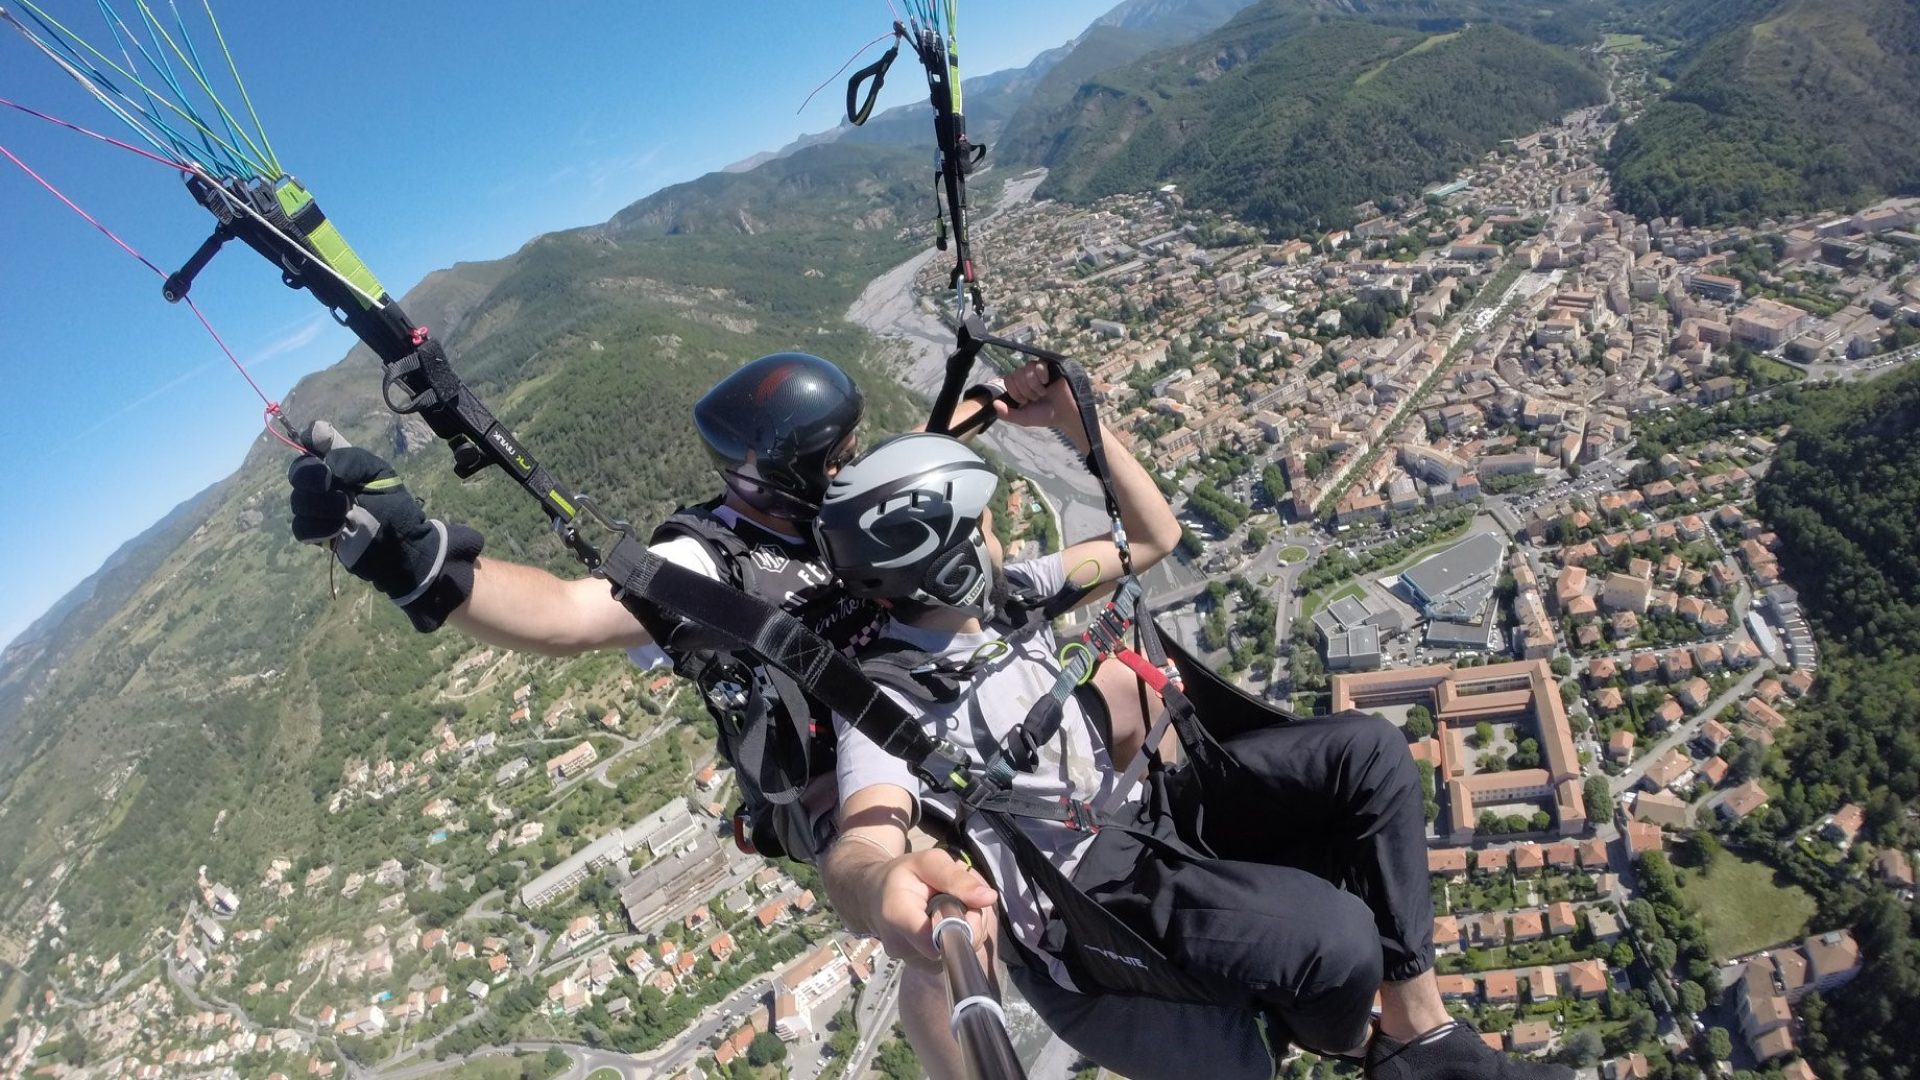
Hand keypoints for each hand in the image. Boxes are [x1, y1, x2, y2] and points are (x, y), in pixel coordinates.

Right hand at [287, 421, 482, 630]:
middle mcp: (323, 482)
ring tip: (347, 513)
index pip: (311, 440)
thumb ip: (351, 459)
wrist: (402, 545)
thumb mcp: (379, 474)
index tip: (320, 449)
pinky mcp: (316, 534)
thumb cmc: (394, 506)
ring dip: (322, 506)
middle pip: (297, 471)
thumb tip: (319, 449)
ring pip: (297, 500)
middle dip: (312, 477)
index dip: (310, 439)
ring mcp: (317, 508)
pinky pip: (301, 527)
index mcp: (338, 463)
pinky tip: (338, 529)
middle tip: (335, 486)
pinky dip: (319, 527)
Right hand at [869, 849, 996, 968]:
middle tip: (965, 902)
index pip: (935, 938)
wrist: (874, 896)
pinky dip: (957, 941)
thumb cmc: (902, 875)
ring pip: (954, 954)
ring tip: (953, 910)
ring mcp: (910, 960)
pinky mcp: (921, 966)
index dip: (961, 926)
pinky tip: (949, 924)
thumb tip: (989, 897)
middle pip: (950, 948)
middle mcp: (900, 945)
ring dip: (965, 933)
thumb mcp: (928, 862)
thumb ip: (956, 878)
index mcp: (897, 914)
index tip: (969, 908)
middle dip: (969, 926)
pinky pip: (950, 958)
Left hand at [993, 360, 1077, 431]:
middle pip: (1016, 374)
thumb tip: (994, 403)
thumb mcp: (1023, 418)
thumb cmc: (1046, 416)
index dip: (1014, 391)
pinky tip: (1047, 382)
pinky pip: (1039, 364)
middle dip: (1025, 390)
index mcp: (1020, 387)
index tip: (1024, 401)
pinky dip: (1041, 375)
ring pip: (1027, 368)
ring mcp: (1039, 371)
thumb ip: (1007, 414)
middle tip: (1036, 398)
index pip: (1009, 379)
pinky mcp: (1050, 367)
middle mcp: (1028, 377)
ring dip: (1034, 385)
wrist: (1065, 414)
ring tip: (1043, 393)